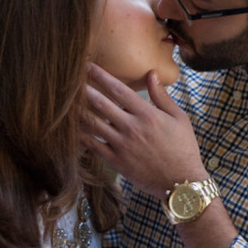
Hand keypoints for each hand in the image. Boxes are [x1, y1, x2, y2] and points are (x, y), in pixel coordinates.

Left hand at [81, 63, 208, 198]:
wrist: (181, 182)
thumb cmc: (183, 148)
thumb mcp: (179, 118)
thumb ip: (162, 95)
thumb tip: (151, 73)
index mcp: (147, 114)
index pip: (119, 90)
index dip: (101, 75)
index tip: (88, 65)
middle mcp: (131, 127)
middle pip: (100, 103)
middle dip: (83, 88)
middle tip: (69, 78)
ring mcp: (121, 145)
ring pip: (92, 123)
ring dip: (77, 110)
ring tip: (63, 99)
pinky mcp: (116, 161)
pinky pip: (92, 145)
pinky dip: (79, 135)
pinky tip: (68, 127)